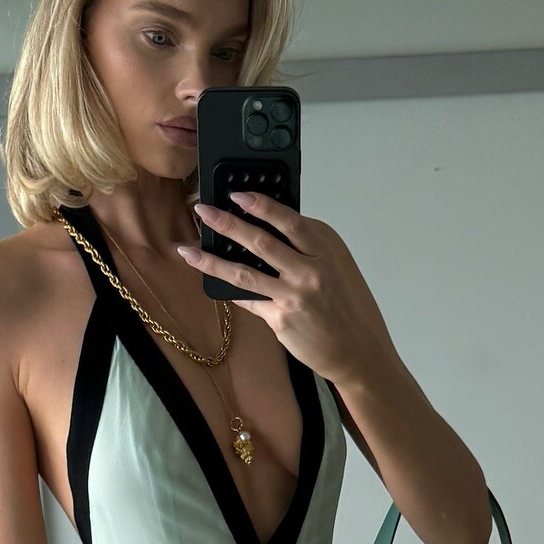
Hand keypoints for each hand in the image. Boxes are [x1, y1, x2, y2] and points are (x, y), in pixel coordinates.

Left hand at [178, 193, 393, 388]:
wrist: (354, 349)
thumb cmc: (342, 305)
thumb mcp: (333, 266)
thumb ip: (305, 248)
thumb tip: (268, 229)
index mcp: (323, 250)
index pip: (288, 220)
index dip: (261, 205)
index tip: (237, 195)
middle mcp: (309, 271)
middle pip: (260, 242)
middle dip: (227, 224)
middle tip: (203, 211)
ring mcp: (293, 296)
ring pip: (244, 274)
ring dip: (212, 260)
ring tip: (189, 250)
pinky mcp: (281, 319)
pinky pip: (249, 301)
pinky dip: (231, 290)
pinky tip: (214, 282)